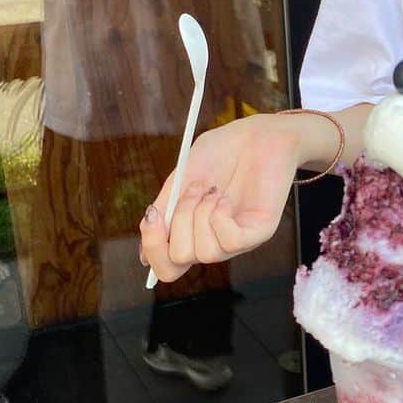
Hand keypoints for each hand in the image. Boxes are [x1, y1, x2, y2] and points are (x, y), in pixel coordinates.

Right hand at [139, 113, 307, 282]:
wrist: (256, 134)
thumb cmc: (220, 153)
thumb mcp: (181, 180)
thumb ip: (164, 213)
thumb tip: (143, 255)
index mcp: (192, 233)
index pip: (167, 267)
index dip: (152, 248)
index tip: (152, 214)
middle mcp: (213, 241)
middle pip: (178, 261)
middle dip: (177, 221)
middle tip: (193, 189)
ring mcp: (236, 239)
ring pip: (204, 253)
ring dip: (199, 214)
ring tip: (212, 190)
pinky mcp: (260, 232)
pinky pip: (231, 242)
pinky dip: (220, 217)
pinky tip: (224, 198)